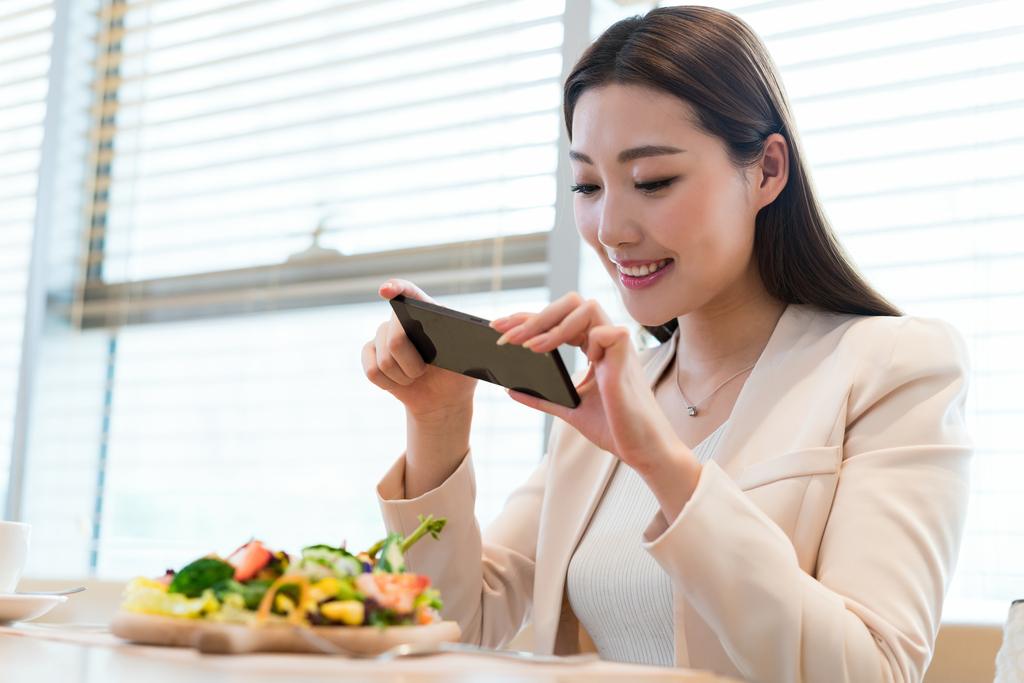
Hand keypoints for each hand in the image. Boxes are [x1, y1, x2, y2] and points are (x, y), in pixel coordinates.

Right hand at [362, 280, 476, 421]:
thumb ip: (464, 341)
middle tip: (424, 369)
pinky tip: (400, 382)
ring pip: (384, 360)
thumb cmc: (458, 376)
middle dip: (412, 362)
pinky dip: (389, 384)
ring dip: (404, 376)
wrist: (443, 400)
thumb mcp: (470, 358)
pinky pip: (372, 371)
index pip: (410, 293)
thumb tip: (459, 325)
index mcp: (428, 313)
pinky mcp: (370, 354)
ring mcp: (383, 336)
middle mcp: (401, 320)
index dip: (396, 288)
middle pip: (395, 337)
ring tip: (415, 376)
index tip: (386, 290)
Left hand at [491, 293, 692, 481]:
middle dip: (536, 314)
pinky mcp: (626, 360)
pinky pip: (607, 332)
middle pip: (572, 303)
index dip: (529, 320)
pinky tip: (560, 356)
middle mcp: (606, 342)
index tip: (499, 328)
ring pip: (587, 307)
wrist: (642, 450)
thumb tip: (512, 390)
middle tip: (506, 334)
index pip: (560, 320)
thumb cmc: (615, 427)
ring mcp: (617, 348)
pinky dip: (583, 339)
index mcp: (595, 348)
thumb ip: (543, 398)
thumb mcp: (570, 409)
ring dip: (553, 324)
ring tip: (529, 346)